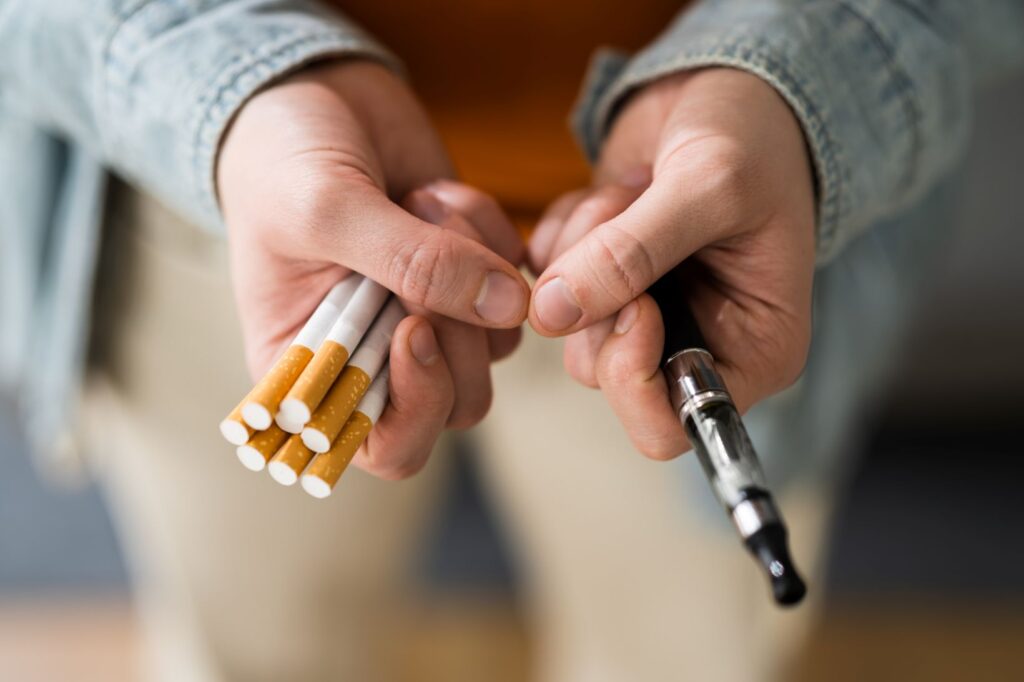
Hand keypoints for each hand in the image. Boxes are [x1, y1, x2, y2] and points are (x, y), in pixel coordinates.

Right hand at [218, 60, 527, 478]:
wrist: (312, 94)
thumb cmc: (282, 159)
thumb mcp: (325, 208)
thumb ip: (412, 262)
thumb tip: (508, 309)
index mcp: (312, 373)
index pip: (384, 446)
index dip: (417, 408)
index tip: (417, 330)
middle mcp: (377, 359)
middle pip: (458, 405)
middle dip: (459, 330)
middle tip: (427, 246)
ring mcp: (430, 318)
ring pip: (495, 346)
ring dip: (472, 268)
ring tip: (420, 204)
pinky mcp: (470, 277)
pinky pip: (515, 284)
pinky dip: (490, 234)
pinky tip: (437, 193)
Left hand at [528, 68, 815, 458]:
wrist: (725, 89)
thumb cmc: (750, 135)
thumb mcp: (708, 187)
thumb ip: (631, 254)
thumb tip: (551, 314)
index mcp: (752, 352)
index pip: (669, 425)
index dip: (631, 373)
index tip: (632, 304)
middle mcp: (693, 346)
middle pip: (604, 373)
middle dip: (601, 294)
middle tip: (630, 217)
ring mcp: (642, 316)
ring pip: (568, 326)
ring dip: (582, 249)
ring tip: (633, 191)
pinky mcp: (600, 281)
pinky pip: (546, 280)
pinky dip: (566, 229)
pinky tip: (611, 191)